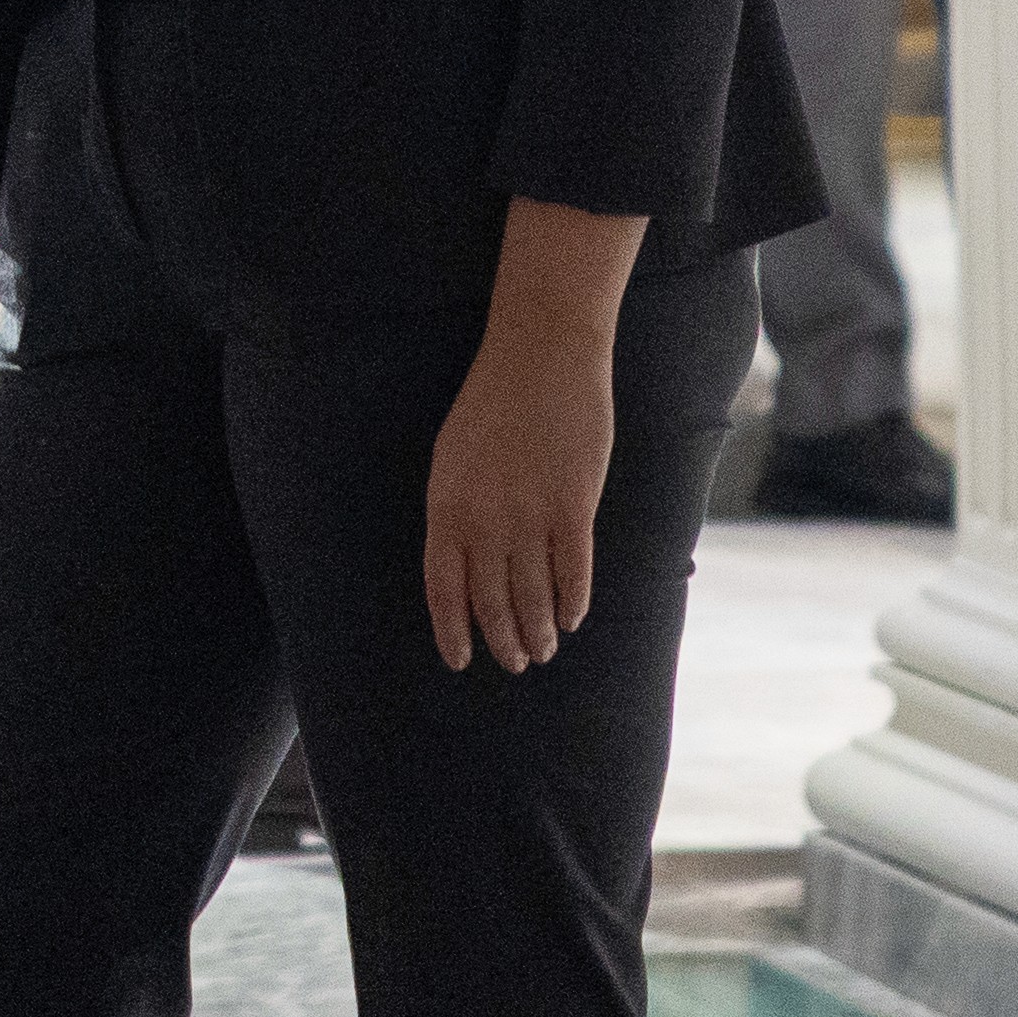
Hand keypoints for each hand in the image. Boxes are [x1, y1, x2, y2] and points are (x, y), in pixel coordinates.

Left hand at [422, 196, 641, 668]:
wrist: (540, 355)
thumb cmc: (493, 403)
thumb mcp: (455, 456)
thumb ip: (458, 509)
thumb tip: (465, 561)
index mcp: (447, 504)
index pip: (443, 586)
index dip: (452, 629)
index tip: (461, 660)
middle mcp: (484, 517)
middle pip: (490, 599)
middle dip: (502, 638)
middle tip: (515, 661)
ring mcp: (529, 513)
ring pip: (532, 594)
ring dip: (537, 630)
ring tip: (542, 650)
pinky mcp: (573, 504)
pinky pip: (573, 570)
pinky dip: (572, 601)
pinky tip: (572, 619)